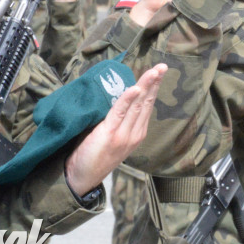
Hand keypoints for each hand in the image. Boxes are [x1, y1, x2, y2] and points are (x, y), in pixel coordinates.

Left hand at [64, 64, 166, 196]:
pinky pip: (121, 113)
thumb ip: (120, 121)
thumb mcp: (113, 137)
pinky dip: (128, 99)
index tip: (158, 72)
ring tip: (154, 71)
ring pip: (138, 105)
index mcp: (137, 134)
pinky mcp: (110, 134)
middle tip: (162, 66)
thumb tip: (120, 98)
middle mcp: (135, 134)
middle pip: (147, 103)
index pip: (148, 106)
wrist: (81, 177)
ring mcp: (124, 135)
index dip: (153, 88)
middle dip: (155, 83)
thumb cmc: (94, 155)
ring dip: (146, 85)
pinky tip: (135, 88)